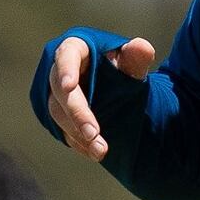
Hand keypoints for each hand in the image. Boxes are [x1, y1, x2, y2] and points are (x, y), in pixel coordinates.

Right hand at [48, 35, 155, 160]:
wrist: (119, 88)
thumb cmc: (123, 67)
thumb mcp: (131, 62)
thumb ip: (137, 56)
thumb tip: (143, 47)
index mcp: (78, 49)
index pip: (67, 55)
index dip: (66, 69)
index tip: (69, 86)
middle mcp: (60, 71)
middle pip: (60, 91)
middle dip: (77, 114)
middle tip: (93, 133)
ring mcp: (56, 94)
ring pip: (58, 114)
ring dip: (77, 133)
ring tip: (100, 149)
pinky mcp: (59, 115)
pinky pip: (63, 130)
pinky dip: (79, 143)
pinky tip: (93, 152)